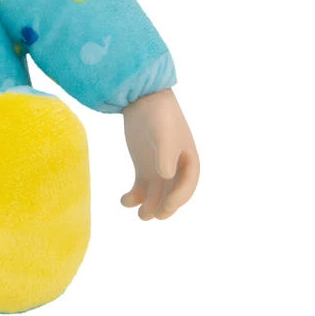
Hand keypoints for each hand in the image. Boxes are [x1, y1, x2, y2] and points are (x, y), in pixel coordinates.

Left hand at [121, 88, 198, 219]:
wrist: (142, 99)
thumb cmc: (159, 116)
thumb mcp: (163, 134)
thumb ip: (166, 155)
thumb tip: (166, 177)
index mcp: (190, 162)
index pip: (186, 187)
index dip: (176, 200)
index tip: (164, 209)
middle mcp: (176, 169)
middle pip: (171, 194)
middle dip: (163, 207)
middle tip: (151, 216)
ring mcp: (159, 169)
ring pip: (156, 194)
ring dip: (149, 206)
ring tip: (139, 215)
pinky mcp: (143, 167)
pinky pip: (141, 187)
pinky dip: (134, 196)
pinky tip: (125, 200)